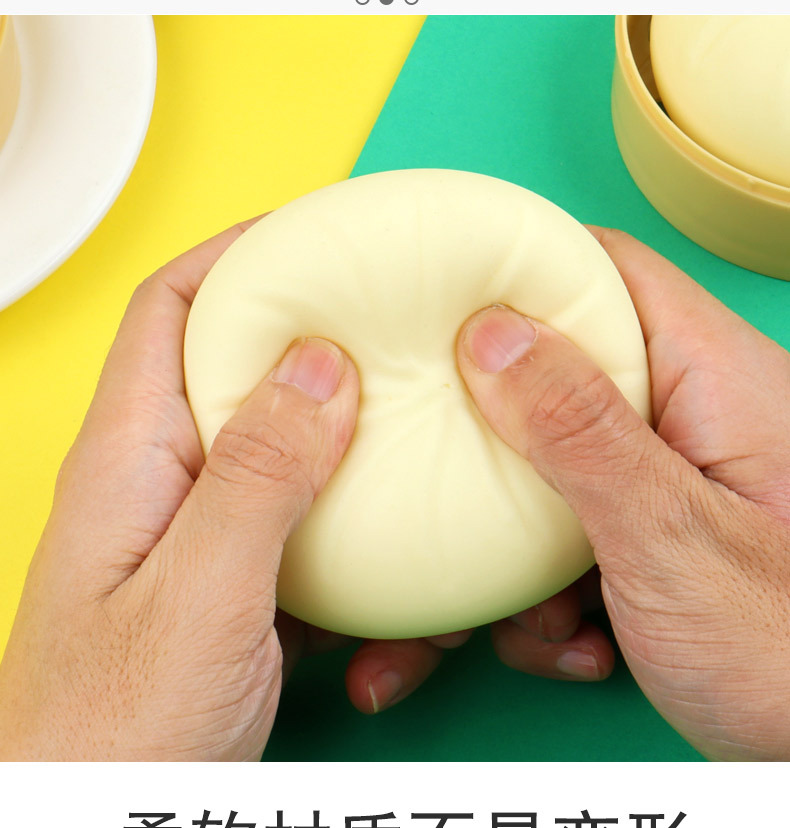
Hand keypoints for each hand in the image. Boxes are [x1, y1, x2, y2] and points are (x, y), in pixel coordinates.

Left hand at [0, 220, 362, 759]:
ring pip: (275, 442)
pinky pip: (298, 512)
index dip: (235, 256)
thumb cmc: (113, 733)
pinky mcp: (232, 578)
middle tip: (380, 319)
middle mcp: (160, 482)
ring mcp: (199, 531)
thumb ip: (257, 477)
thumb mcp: (199, 595)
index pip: (170, 310)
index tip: (312, 233)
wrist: (93, 824)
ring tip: (401, 417)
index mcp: (129, 460)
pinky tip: (388, 528)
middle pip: (230, 366)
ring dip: (336, 428)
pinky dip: (345, 505)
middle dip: (305, 335)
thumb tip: (318, 367)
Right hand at [455, 228, 789, 760]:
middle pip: (562, 376)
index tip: (443, 304)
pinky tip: (576, 644)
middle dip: (500, 442)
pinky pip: (565, 532)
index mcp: (718, 380)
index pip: (609, 271)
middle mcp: (691, 420)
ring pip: (550, 467)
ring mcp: (666, 483)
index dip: (523, 273)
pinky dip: (546, 594)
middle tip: (464, 484)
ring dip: (517, 546)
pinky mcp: (647, 539)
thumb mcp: (674, 539)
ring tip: (541, 616)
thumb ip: (581, 433)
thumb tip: (491, 337)